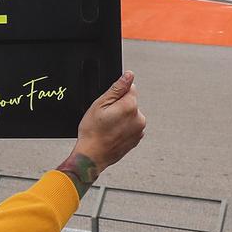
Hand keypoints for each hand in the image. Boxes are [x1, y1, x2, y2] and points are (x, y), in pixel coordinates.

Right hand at [57, 71, 143, 194]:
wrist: (92, 156)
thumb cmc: (92, 132)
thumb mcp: (99, 105)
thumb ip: (117, 88)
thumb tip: (129, 75)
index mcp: (130, 106)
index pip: (130, 88)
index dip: (116, 94)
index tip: (108, 105)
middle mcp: (139, 118)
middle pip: (131, 102)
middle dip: (120, 106)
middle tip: (105, 117)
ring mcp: (139, 130)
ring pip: (131, 114)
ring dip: (122, 117)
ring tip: (108, 127)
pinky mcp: (137, 139)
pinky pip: (131, 126)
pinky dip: (124, 128)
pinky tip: (112, 134)